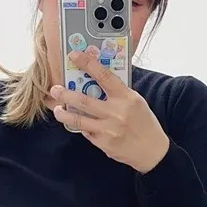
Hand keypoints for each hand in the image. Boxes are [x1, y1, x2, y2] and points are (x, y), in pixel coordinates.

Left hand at [50, 52, 169, 173]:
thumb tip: (95, 80)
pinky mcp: (103, 143)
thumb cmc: (144, 122)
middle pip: (83, 100)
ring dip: (64, 114)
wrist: (152, 150)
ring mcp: (108, 129)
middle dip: (65, 94)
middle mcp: (116, 112)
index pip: (104, 76)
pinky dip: (81, 127)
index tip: (74, 56)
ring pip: (78, 119)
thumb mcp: (136, 101)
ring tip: (57, 109)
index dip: (87, 63)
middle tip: (55, 89)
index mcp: (126, 97)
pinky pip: (86, 132)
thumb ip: (117, 92)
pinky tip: (79, 123)